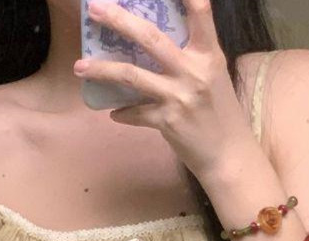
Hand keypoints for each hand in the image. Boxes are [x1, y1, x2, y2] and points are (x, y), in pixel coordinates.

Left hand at [73, 0, 257, 178]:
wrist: (229, 156)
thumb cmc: (222, 114)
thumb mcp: (215, 77)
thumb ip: (192, 56)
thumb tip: (155, 41)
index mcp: (208, 55)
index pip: (201, 12)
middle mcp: (193, 71)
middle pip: (151, 38)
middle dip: (119, 20)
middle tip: (95, 8)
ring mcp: (179, 97)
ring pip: (132, 75)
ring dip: (102, 70)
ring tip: (80, 67)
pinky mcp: (167, 121)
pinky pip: (136, 112)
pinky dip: (123, 113)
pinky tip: (114, 113)